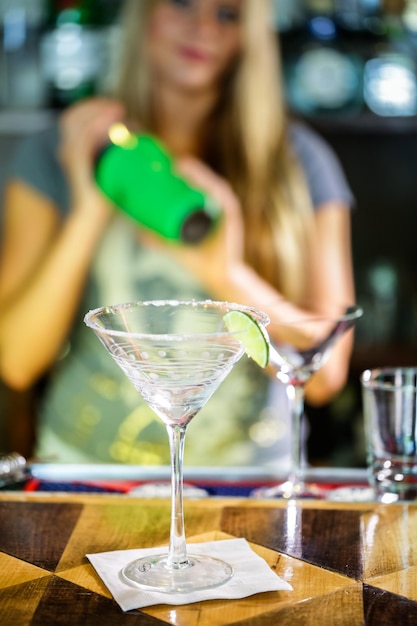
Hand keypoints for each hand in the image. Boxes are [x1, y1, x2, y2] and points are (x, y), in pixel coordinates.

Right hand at [58, 97, 124, 221]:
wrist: (92, 217)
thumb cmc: (103, 197)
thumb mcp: (111, 171)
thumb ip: (120, 155)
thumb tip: (141, 140)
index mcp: (73, 150)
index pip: (76, 118)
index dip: (93, 108)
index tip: (116, 108)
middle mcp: (67, 150)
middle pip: (75, 115)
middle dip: (96, 106)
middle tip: (118, 107)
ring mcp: (69, 156)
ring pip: (78, 122)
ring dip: (98, 111)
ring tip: (118, 110)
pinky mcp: (76, 163)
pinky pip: (83, 137)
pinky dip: (97, 124)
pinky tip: (111, 120)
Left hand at [140, 157, 245, 294]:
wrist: (216, 277)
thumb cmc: (197, 261)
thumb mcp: (173, 247)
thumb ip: (157, 239)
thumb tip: (136, 230)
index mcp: (207, 208)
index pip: (197, 183)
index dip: (184, 171)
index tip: (167, 164)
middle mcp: (217, 207)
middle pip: (205, 180)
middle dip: (189, 168)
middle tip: (170, 164)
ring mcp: (224, 212)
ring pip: (214, 185)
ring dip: (199, 174)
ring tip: (182, 169)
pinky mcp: (231, 219)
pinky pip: (224, 200)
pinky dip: (214, 190)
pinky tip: (203, 184)